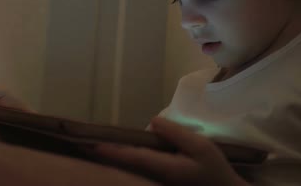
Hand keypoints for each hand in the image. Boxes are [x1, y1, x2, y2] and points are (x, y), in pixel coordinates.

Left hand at [93, 117, 249, 185]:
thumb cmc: (215, 169)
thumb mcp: (201, 146)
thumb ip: (176, 134)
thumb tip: (153, 122)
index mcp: (164, 168)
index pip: (132, 158)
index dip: (112, 151)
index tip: (92, 145)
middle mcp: (155, 178)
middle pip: (127, 165)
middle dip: (108, 155)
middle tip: (85, 144)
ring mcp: (157, 182)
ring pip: (132, 168)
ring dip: (117, 157)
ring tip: (98, 146)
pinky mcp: (161, 181)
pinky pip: (140, 170)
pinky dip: (128, 160)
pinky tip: (122, 154)